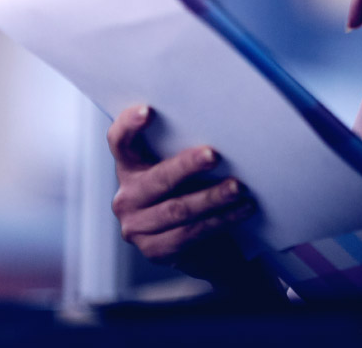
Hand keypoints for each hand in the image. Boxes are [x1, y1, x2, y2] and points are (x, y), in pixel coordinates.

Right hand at [107, 104, 257, 280]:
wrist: (202, 245)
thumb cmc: (194, 192)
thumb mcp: (184, 170)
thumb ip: (185, 150)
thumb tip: (220, 126)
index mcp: (129, 167)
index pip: (119, 142)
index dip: (129, 125)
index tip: (148, 110)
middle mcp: (126, 197)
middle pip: (157, 178)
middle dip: (188, 166)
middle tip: (214, 155)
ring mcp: (137, 227)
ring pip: (178, 209)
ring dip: (213, 197)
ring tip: (239, 188)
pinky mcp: (154, 250)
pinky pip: (190, 233)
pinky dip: (220, 220)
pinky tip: (241, 210)